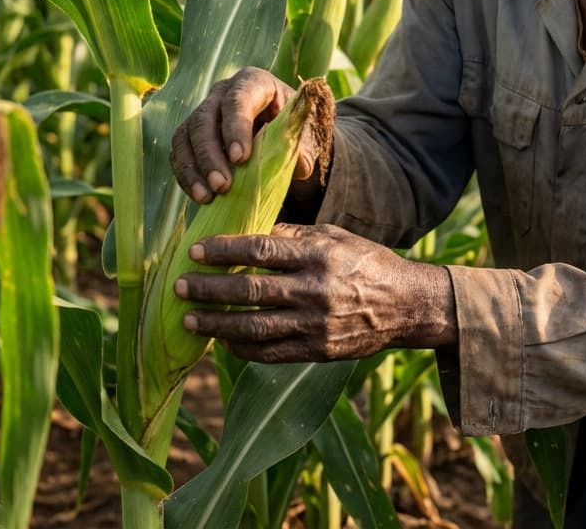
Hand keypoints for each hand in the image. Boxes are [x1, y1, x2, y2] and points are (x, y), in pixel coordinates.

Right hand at [170, 67, 325, 204]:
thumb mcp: (303, 132)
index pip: (238, 100)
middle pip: (205, 118)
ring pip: (186, 136)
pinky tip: (201, 196)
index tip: (241, 159)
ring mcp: (202, 112)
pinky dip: (187, 176)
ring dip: (194, 168)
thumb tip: (299, 165)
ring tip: (208, 196)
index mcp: (253, 82)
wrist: (279, 129)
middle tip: (222, 185)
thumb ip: (301, 147)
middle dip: (211, 154)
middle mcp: (222, 92)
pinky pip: (179, 153)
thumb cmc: (292, 127)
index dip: (236, 127)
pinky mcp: (190, 135)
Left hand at [173, 224, 457, 362]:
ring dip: (216, 323)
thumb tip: (253, 231)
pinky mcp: (317, 351)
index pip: (261, 250)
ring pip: (253, 326)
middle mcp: (315, 290)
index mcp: (319, 255)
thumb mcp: (337, 237)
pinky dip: (241, 348)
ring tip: (188, 319)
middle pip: (250, 289)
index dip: (225, 250)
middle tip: (179, 286)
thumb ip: (296, 236)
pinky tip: (222, 341)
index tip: (195, 252)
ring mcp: (315, 325)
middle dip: (209, 288)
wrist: (406, 306)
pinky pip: (270, 353)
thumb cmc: (367, 263)